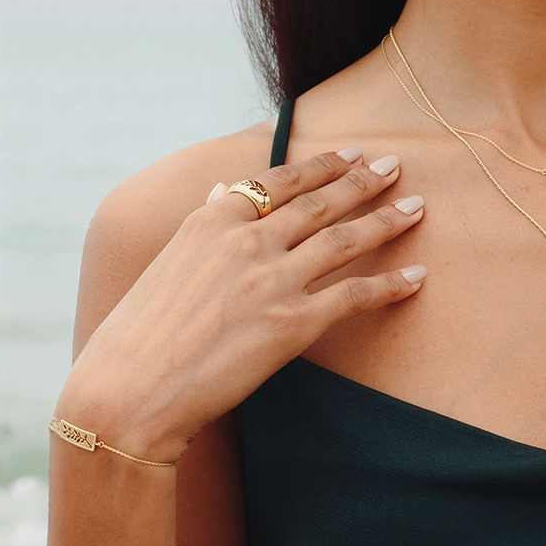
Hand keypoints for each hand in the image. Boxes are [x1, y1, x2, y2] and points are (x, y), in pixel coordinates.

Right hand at [59, 149, 424, 461]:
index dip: (321, 166)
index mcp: (211, 220)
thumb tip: (220, 189)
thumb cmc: (138, 335)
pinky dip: (391, 285)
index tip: (350, 155)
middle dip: (363, 182)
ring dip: (386, 221)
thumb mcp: (166, 263)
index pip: (278, 181)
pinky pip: (354, 296)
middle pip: (319, 203)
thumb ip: (202, 222)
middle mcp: (246, 241)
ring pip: (344, 240)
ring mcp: (272, 280)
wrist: (129, 390)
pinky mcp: (292, 323)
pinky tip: (416, 278)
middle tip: (396, 166)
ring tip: (416, 208)